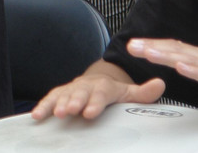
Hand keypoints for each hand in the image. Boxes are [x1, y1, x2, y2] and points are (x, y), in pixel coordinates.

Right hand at [31, 66, 164, 119]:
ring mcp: (71, 89)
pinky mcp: (59, 94)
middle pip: (79, 93)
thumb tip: (160, 83)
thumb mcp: (130, 93)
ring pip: (62, 95)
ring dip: (56, 104)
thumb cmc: (114, 93)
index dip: (94, 103)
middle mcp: (85, 86)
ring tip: (53, 114)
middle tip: (68, 111)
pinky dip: (42, 106)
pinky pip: (49, 98)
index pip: (100, 94)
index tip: (90, 113)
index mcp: (104, 86)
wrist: (97, 81)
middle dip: (73, 102)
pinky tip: (36, 116)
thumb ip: (144, 92)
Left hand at [128, 38, 197, 86]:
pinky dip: (194, 70)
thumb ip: (197, 70)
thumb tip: (181, 65)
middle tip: (131, 46)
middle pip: (177, 50)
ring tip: (148, 53)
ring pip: (189, 60)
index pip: (174, 48)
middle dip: (153, 47)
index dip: (153, 45)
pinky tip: (180, 67)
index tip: (133, 45)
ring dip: (167, 55)